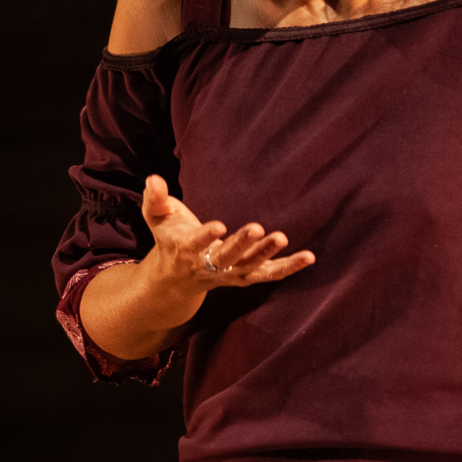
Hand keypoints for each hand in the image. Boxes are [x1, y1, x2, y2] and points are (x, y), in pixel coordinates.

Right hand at [140, 174, 314, 292]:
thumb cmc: (169, 240)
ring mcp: (228, 274)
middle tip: (256, 228)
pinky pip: (268, 275)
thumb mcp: (157, 219)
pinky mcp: (245, 276)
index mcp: (185, 250)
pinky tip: (308, 257)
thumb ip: (155, 200)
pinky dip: (288, 268)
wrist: (174, 282)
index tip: (218, 226)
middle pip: (226, 258)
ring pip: (249, 268)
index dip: (205, 237)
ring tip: (282, 238)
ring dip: (265, 254)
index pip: (195, 244)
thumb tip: (153, 179)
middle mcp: (208, 266)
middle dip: (241, 244)